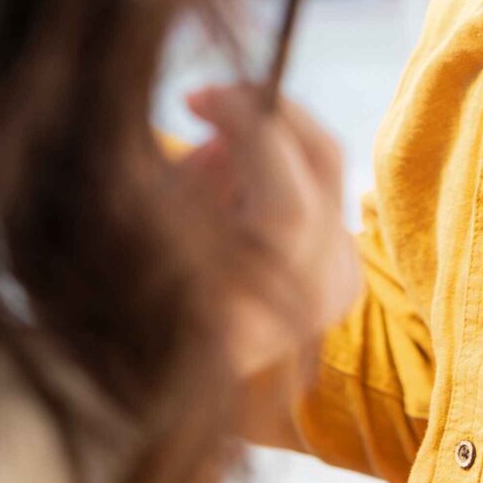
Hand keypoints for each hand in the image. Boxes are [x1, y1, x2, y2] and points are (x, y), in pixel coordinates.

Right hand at [176, 84, 358, 378]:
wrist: (163, 386)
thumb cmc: (136, 301)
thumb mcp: (153, 230)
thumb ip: (200, 173)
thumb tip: (235, 117)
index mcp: (259, 316)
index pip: (285, 200)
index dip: (247, 129)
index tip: (198, 96)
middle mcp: (313, 306)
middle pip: (321, 164)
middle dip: (266, 112)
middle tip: (212, 98)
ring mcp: (338, 291)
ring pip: (325, 170)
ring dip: (271, 138)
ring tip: (209, 147)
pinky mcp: (347, 280)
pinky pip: (325, 192)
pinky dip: (285, 167)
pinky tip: (235, 184)